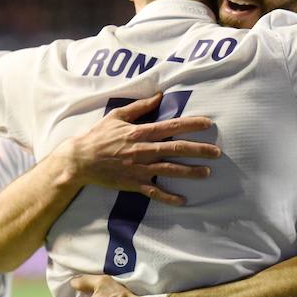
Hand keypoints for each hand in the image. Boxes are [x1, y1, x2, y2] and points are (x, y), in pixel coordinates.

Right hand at [58, 93, 219, 205]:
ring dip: (190, 172)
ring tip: (207, 172)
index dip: (190, 125)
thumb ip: (139, 107)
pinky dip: (169, 197)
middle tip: (217, 152)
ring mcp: (139, 169)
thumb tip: (159, 95)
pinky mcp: (134, 184)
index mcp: (139, 132)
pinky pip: (154, 193)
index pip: (170, 127)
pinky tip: (183, 201)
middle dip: (199, 150)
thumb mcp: (117, 116)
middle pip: (176, 149)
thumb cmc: (98, 136)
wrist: (80, 160)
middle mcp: (143, 150)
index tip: (208, 124)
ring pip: (170, 170)